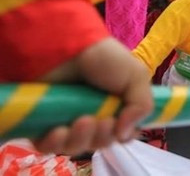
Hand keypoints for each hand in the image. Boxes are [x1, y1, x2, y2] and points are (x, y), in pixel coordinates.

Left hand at [34, 38, 152, 155]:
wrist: (66, 47)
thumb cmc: (105, 59)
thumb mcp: (136, 77)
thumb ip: (143, 107)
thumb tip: (124, 135)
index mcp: (115, 106)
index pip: (122, 133)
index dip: (123, 136)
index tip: (122, 128)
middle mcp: (93, 115)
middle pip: (101, 142)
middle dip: (104, 136)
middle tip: (103, 121)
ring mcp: (67, 120)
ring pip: (76, 147)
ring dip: (82, 140)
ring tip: (82, 121)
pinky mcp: (42, 124)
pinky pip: (49, 147)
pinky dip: (56, 143)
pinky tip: (59, 130)